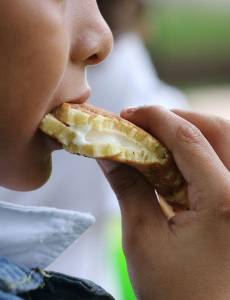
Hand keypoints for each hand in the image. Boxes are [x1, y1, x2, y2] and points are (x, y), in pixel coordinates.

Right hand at [99, 106, 229, 299]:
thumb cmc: (178, 295)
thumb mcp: (144, 240)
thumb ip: (128, 189)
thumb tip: (109, 154)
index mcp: (225, 201)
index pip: (189, 138)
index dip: (155, 118)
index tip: (128, 114)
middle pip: (217, 130)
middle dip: (176, 119)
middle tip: (142, 125)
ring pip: (226, 143)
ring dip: (190, 134)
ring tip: (156, 141)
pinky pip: (225, 164)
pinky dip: (199, 154)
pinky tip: (175, 164)